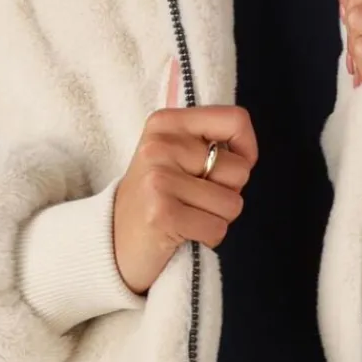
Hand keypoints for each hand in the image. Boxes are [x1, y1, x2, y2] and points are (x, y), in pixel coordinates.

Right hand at [113, 57, 258, 294]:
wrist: (112, 242)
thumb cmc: (156, 198)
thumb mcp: (176, 156)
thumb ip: (210, 143)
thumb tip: (248, 155)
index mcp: (166, 123)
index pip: (235, 120)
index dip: (247, 149)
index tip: (229, 168)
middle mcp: (160, 145)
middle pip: (239, 169)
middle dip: (227, 192)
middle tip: (192, 199)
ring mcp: (158, 179)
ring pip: (232, 203)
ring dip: (216, 218)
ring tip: (187, 215)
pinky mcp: (162, 213)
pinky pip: (217, 228)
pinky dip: (207, 237)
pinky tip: (183, 232)